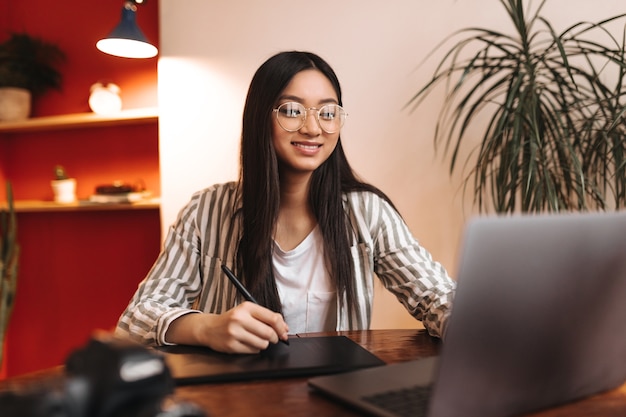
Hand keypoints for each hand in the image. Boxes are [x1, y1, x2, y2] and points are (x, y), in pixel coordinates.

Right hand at [166, 302, 288, 353]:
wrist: (209, 328)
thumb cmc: (232, 319)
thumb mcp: (247, 311)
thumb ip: (266, 316)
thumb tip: (284, 327)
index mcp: (247, 307)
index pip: (272, 318)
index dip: (282, 327)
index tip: (284, 332)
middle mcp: (240, 319)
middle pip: (268, 333)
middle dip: (274, 338)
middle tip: (273, 338)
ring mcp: (234, 333)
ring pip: (262, 344)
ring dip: (264, 344)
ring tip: (257, 339)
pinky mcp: (231, 345)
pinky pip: (252, 351)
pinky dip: (254, 349)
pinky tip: (248, 343)